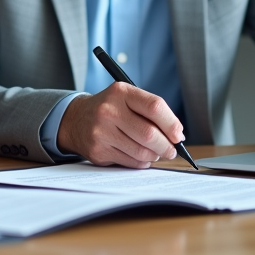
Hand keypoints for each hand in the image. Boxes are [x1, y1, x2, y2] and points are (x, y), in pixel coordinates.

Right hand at [56, 83, 184, 166]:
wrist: (76, 120)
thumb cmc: (110, 109)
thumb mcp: (126, 98)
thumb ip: (150, 111)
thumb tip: (176, 135)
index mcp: (120, 92)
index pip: (155, 107)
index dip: (171, 123)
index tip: (178, 135)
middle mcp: (108, 110)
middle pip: (149, 134)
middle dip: (166, 146)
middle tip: (171, 150)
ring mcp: (101, 132)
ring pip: (142, 152)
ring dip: (154, 155)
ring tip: (154, 152)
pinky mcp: (98, 151)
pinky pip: (131, 162)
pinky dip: (141, 162)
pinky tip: (139, 155)